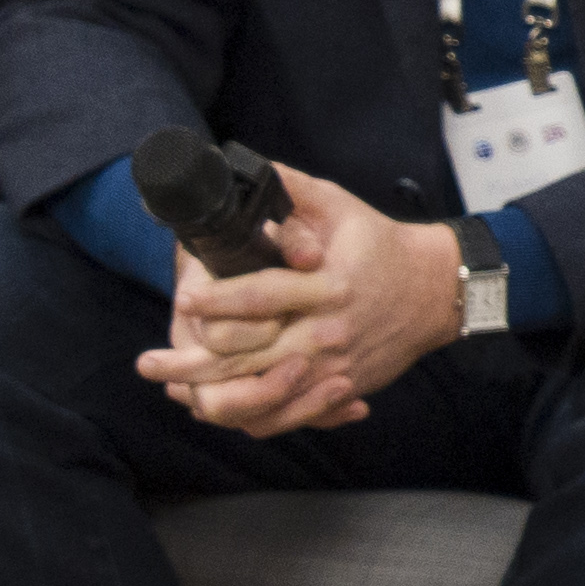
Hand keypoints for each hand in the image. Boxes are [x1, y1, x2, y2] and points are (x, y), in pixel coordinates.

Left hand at [139, 174, 452, 438]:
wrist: (434, 291)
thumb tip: (250, 169)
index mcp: (327, 285)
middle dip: (194, 363)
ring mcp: (334, 367)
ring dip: (212, 397)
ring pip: (264, 395)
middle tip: (150, 363)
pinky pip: (290, 416)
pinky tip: (217, 408)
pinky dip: (250, 416)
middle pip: (251, 357)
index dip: (218, 302)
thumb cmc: (379, 244)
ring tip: (174, 390)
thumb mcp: (339, 205)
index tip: (184, 301)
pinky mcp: (340, 387)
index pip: (262, 299)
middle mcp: (328, 331)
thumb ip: (292, 190)